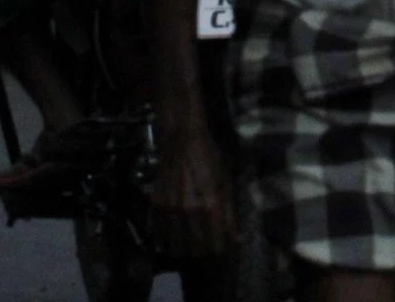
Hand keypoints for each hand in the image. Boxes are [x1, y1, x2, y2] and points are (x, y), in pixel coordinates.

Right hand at [149, 119, 233, 261]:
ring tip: (195, 243)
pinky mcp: (156, 208)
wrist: (182, 141)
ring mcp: (170, 211)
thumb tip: (238, 239)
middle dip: (206, 252)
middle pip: (197, 249)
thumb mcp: (227, 182)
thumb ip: (231, 213)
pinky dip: (169, 241)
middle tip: (210, 245)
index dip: (223, 249)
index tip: (226, 246)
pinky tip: (177, 236)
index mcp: (211, 205)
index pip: (218, 243)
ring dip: (187, 249)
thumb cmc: (211, 158)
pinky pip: (161, 236)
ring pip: (178, 247)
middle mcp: (190, 212)